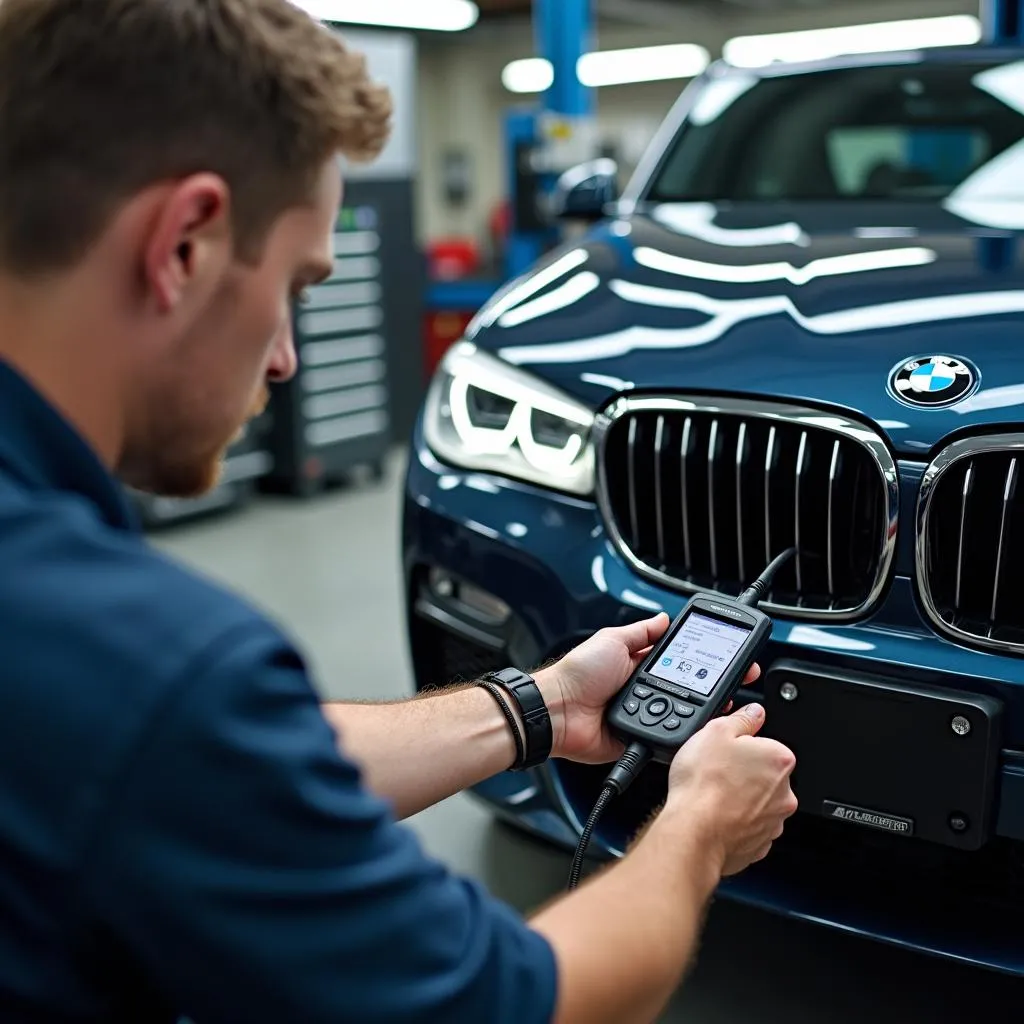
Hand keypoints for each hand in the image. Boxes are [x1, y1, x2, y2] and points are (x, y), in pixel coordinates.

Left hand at [536, 613, 758, 763]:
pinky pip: (666, 737)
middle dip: (712, 684)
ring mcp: (644, 715)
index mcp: (638, 665)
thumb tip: (663, 618)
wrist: (557, 710)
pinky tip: (694, 724)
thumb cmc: (576, 673)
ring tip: (724, 700)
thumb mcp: (611, 640)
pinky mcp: (640, 738)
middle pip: (688, 688)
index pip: (679, 660)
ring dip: (700, 708)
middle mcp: (644, 690)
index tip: (727, 654)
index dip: (703, 658)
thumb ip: (640, 631)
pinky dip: (679, 732)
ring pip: (683, 714)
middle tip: (738, 678)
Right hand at [665, 703, 797, 876]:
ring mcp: (774, 821)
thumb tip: (754, 713)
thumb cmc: (704, 785)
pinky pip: (748, 826)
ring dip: (739, 797)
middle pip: (763, 774)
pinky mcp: (759, 844)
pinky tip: (716, 815)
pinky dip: (734, 821)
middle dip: (742, 772)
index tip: (724, 752)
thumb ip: (742, 718)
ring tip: (712, 795)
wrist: (695, 831)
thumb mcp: (716, 731)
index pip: (765, 744)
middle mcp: (785, 793)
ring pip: (757, 801)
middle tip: (715, 772)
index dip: (740, 746)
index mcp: (779, 759)